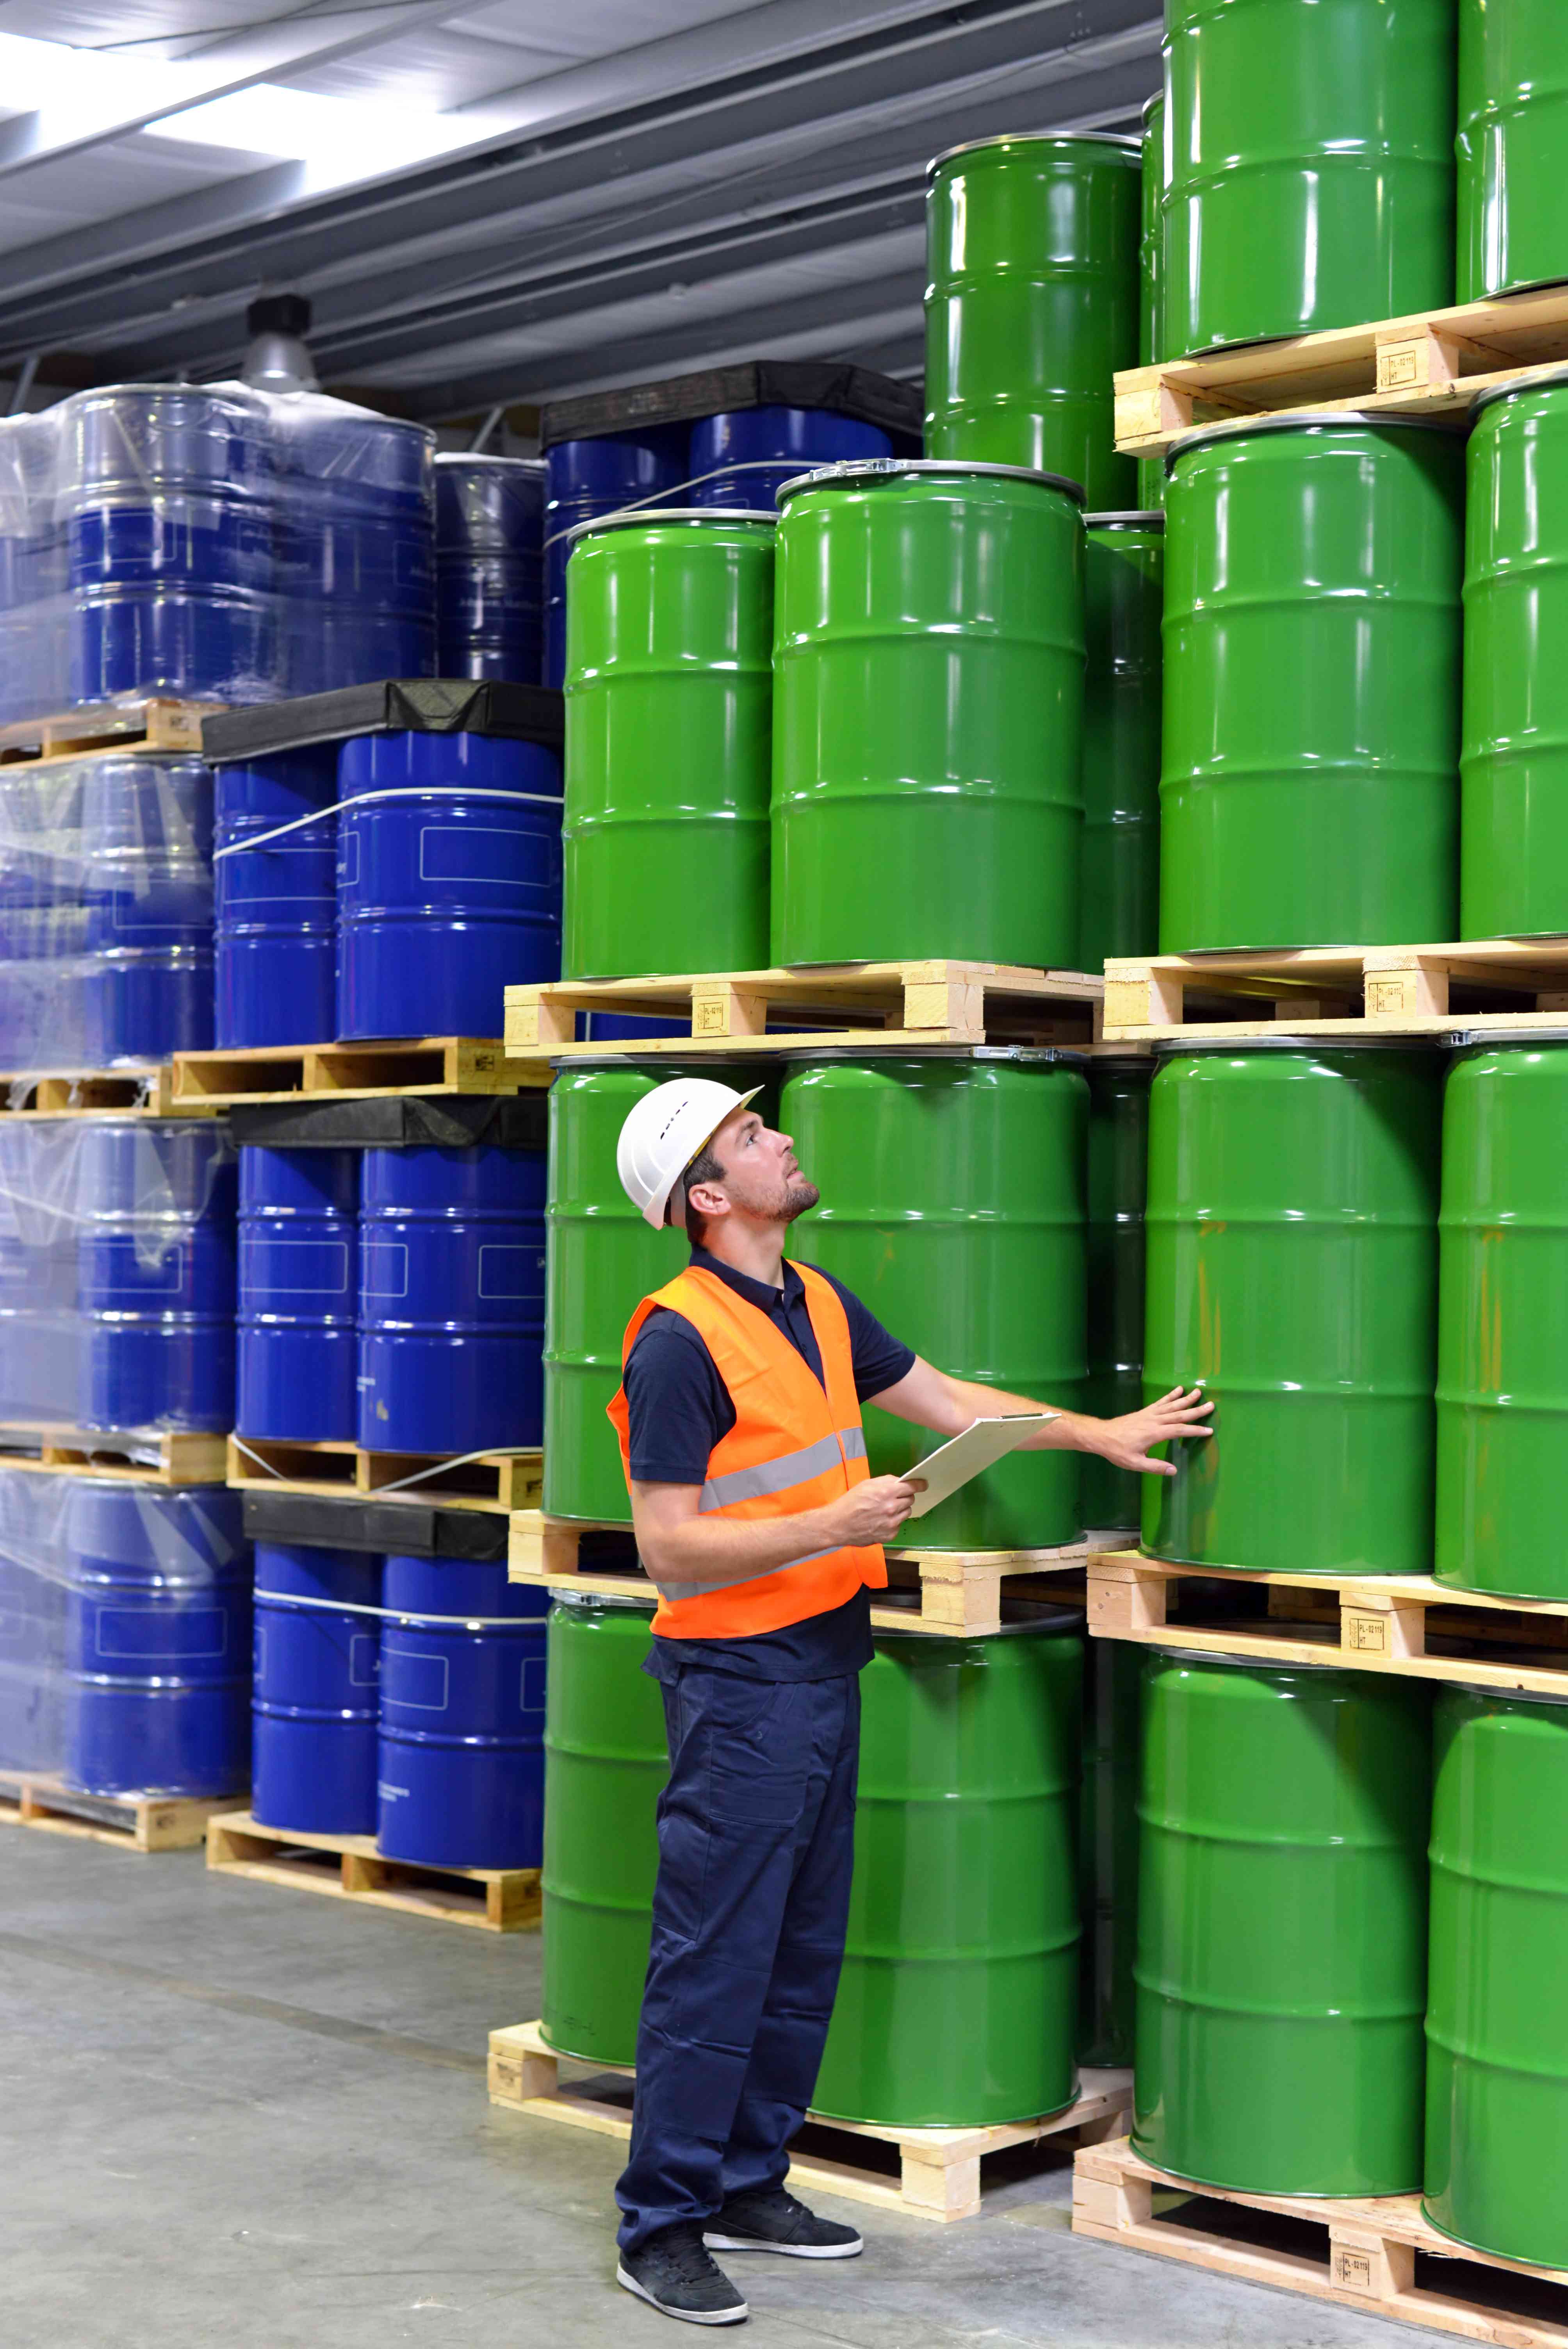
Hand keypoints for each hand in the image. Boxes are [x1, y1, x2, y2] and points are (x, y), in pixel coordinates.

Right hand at [830, 1475, 925, 1543]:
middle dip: (904, 1497)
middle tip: (894, 1498)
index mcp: (886, 1492)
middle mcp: (892, 1508)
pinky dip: (893, 1522)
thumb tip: (901, 1482)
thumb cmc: (850, 1502)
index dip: (919, 1485)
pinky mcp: (889, 1535)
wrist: (838, 1524)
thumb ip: (886, 1482)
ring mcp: (892, 1523)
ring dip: (900, 1510)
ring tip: (885, 1510)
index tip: (923, 1485)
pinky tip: (880, 1521)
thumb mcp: (867, 1484)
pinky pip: (899, 1525)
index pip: (911, 1487)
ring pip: (906, 1513)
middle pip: (910, 1500)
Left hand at [1090, 1387, 1212, 1476]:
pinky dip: (1170, 1396)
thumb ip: (1155, 1467)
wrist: (1101, 1435)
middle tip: (1211, 1405)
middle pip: (1179, 1414)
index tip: (1209, 1430)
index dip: (1195, 1430)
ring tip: (1198, 1392)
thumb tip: (1174, 1470)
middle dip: (1196, 1410)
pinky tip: (1178, 1390)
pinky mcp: (1144, 1411)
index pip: (1180, 1430)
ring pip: (1172, 1405)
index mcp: (1155, 1433)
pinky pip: (1160, 1402)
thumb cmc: (1117, 1451)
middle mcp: (1154, 1421)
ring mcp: (1149, 1414)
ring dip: (1186, 1399)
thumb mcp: (1135, 1463)